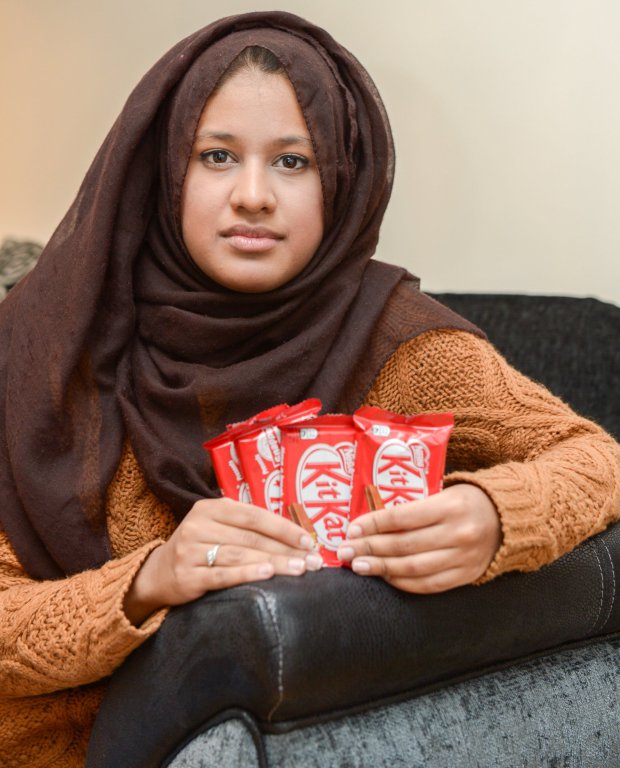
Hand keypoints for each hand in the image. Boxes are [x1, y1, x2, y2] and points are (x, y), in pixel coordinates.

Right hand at [124, 497, 320, 624]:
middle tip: (312, 561)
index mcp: (211, 508)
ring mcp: (191, 550)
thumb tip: (297, 535)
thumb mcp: (218, 527)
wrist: (158, 573)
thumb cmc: (201, 547)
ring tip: (299, 569)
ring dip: (274, 562)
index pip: (254, 515)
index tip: (309, 540)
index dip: (284, 527)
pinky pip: (222, 575)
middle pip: (251, 537)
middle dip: (286, 549)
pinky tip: (267, 574)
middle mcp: (199, 525)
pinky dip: (246, 574)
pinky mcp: (187, 576)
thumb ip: (248, 527)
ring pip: (240, 555)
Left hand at [337, 484, 500, 593]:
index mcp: (450, 506)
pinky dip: (404, 582)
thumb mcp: (444, 493)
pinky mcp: (466, 575)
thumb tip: (371, 521)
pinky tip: (385, 577)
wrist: (509, 519)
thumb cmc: (467, 501)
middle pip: (404, 545)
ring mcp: (463, 557)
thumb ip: (413, 507)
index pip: (402, 518)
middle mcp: (457, 533)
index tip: (351, 529)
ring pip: (413, 568)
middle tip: (345, 551)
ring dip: (381, 568)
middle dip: (369, 549)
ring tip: (359, 566)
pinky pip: (429, 585)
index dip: (373, 524)